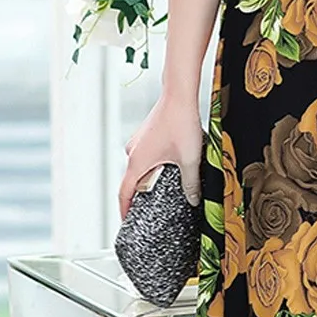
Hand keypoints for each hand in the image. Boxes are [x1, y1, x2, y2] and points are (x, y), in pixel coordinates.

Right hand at [118, 94, 204, 217]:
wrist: (179, 95)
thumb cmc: (180, 123)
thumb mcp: (189, 159)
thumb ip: (190, 183)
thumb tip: (192, 199)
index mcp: (137, 163)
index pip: (124, 193)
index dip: (125, 210)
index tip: (126, 221)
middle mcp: (133, 153)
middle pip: (133, 181)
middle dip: (143, 194)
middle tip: (155, 205)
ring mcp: (138, 142)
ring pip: (141, 167)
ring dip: (151, 176)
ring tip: (168, 183)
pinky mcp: (146, 134)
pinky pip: (146, 156)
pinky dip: (154, 164)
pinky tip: (171, 162)